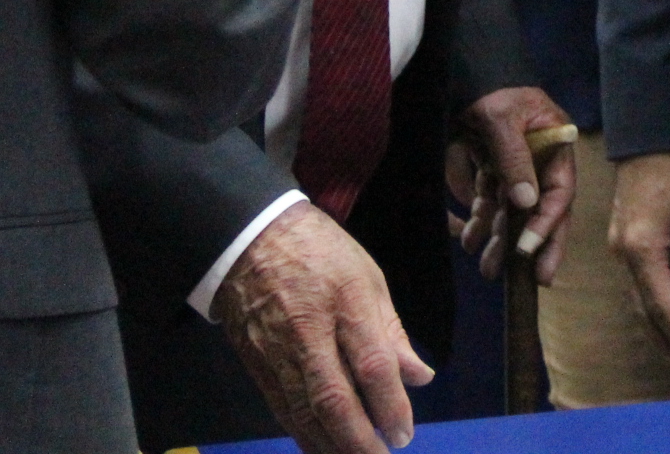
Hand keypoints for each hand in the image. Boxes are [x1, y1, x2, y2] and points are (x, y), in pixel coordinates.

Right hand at [215, 202, 435, 453]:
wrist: (249, 238)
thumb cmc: (320, 252)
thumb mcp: (367, 276)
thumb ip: (392, 332)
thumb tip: (420, 377)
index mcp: (346, 300)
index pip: (371, 365)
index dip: (390, 406)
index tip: (403, 435)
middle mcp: (309, 331)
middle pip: (333, 398)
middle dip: (359, 440)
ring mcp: (278, 350)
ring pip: (303, 412)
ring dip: (331, 446)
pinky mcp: (257, 365)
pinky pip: (282, 410)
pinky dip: (304, 436)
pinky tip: (322, 450)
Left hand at [444, 86, 575, 282]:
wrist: (461, 69)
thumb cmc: (488, 88)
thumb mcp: (501, 119)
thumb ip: (515, 159)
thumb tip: (527, 203)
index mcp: (554, 143)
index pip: (559, 191)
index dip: (547, 224)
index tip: (529, 252)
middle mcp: (540, 160)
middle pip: (542, 209)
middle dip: (532, 245)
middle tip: (528, 280)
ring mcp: (516, 167)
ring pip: (513, 212)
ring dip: (501, 240)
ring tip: (487, 269)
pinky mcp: (493, 169)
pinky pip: (491, 203)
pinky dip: (481, 222)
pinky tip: (468, 239)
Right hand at [607, 149, 669, 358]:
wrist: (650, 135)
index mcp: (642, 249)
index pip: (660, 305)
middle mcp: (623, 253)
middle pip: (642, 307)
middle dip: (663, 336)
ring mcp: (618, 246)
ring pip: (636, 295)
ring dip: (655, 321)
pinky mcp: (620, 236)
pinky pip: (635, 279)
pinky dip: (649, 300)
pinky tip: (663, 307)